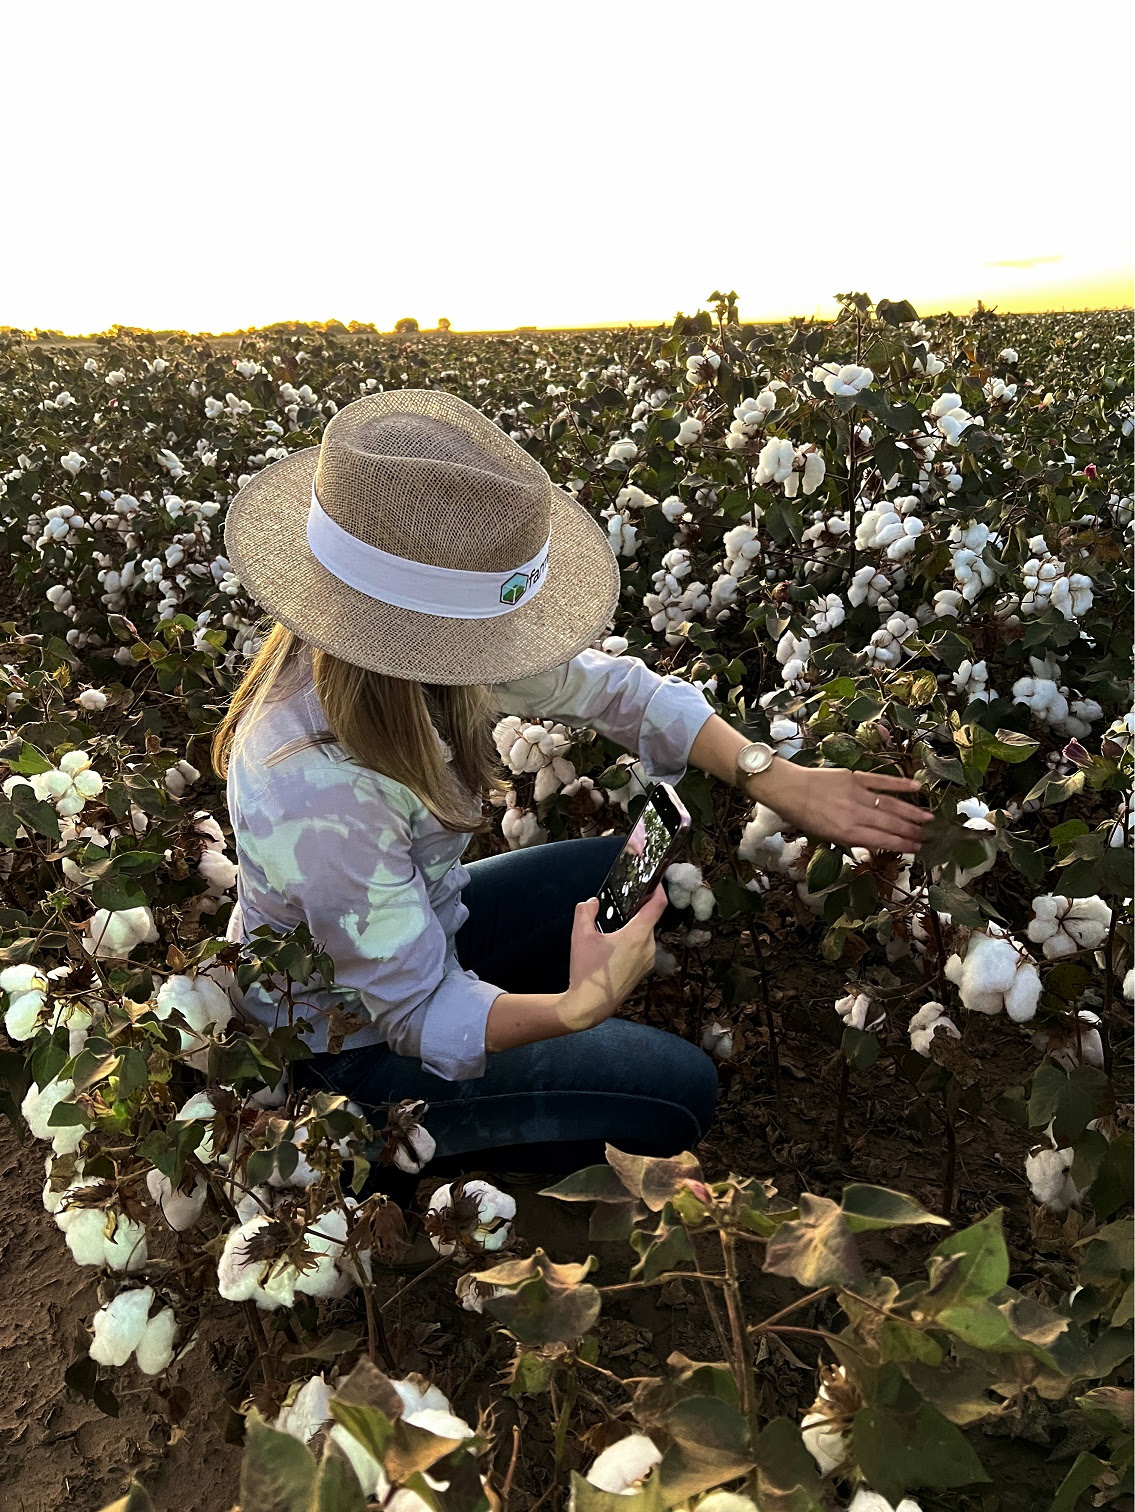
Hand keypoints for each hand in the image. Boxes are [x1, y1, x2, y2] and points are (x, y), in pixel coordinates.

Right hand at [559, 882, 669, 1031]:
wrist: (590, 1005)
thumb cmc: (587, 972)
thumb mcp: (580, 935)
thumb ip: (585, 911)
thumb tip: (592, 902)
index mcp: (638, 935)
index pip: (658, 905)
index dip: (658, 889)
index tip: (655, 881)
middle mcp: (648, 947)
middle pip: (648, 920)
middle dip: (636, 911)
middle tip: (619, 907)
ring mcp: (648, 961)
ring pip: (644, 936)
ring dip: (632, 929)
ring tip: (611, 932)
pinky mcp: (643, 972)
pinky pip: (642, 950)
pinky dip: (632, 943)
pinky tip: (612, 949)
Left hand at [747, 762, 932, 854]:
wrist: (789, 790)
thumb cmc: (804, 817)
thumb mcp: (827, 836)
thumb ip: (853, 839)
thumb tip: (879, 841)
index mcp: (847, 833)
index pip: (883, 840)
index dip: (902, 845)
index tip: (918, 848)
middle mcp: (855, 814)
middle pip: (890, 824)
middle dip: (911, 831)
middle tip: (927, 836)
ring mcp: (856, 794)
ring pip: (890, 805)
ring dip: (911, 812)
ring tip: (927, 818)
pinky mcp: (855, 777)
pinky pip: (881, 781)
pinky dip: (900, 783)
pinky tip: (916, 787)